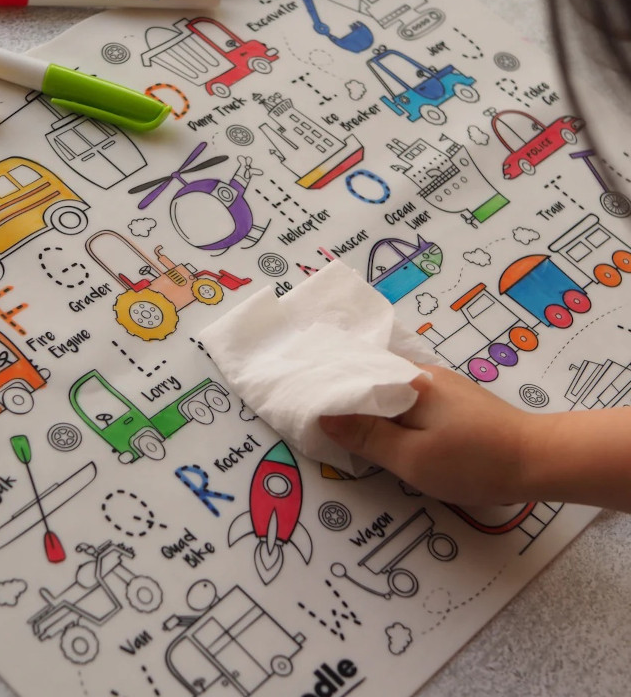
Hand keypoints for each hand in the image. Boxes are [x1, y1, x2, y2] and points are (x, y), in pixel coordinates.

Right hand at [319, 365, 535, 504]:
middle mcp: (420, 374)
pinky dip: (387, 412)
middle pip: (368, 380)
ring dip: (364, 405)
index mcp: (407, 381)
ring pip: (387, 391)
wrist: (539, 460)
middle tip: (308, 414)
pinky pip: (406, 400)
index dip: (324, 390)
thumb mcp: (412, 458)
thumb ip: (367, 436)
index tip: (297, 401)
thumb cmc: (473, 461)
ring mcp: (437, 385)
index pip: (351, 377)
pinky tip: (379, 428)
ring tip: (336, 424)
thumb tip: (323, 415)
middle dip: (340, 395)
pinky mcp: (450, 400)